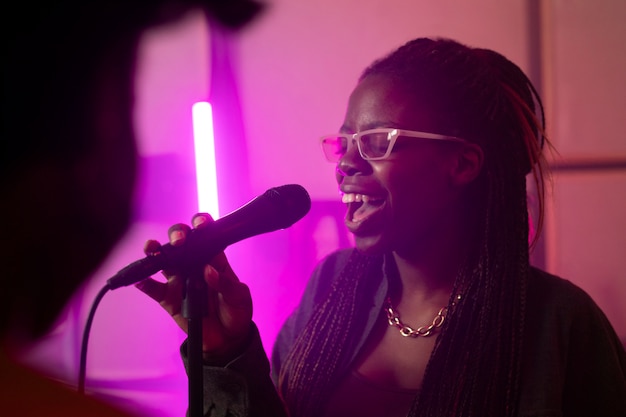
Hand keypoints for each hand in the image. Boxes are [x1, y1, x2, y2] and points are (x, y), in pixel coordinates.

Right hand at [135, 213, 252, 358]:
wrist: (227, 338)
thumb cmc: (236, 311)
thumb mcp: (239, 296)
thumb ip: (225, 284)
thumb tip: (208, 271)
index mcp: (214, 257)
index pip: (206, 234)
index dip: (201, 223)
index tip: (201, 225)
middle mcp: (193, 263)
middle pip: (180, 241)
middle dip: (176, 235)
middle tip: (179, 242)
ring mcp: (179, 279)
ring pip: (162, 260)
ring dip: (154, 252)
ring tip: (151, 250)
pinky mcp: (168, 298)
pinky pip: (153, 289)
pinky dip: (144, 283)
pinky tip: (138, 279)